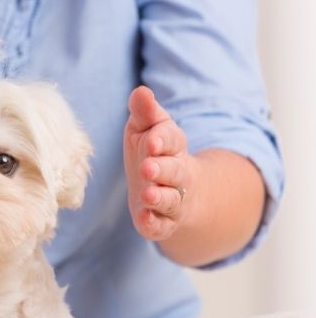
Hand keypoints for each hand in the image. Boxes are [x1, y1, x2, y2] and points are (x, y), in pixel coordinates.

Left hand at [124, 86, 196, 240]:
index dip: (162, 140)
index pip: (171, 140)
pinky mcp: (162, 222)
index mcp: (173, 146)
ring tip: (147, 195)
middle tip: (147, 168)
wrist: (170, 189)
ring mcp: (172, 200)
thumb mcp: (146, 128)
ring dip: (160, 198)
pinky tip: (144, 219)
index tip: (151, 140)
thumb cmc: (152, 152)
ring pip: (170, 200)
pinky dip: (154, 223)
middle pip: (175, 171)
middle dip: (162, 170)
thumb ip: (145, 112)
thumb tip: (140, 91)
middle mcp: (177, 174)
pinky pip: (161, 226)